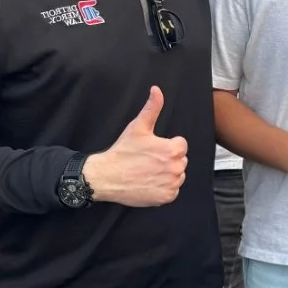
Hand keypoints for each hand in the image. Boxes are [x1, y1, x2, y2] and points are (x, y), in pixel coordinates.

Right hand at [84, 86, 187, 206]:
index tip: (152, 149)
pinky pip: (172, 190)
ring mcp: (172, 184)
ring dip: (167, 173)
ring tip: (148, 171)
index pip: (181, 145)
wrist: (107, 176)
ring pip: (177, 175)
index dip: (166, 145)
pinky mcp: (166, 197)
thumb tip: (157, 90)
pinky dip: (164, 188)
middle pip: (180, 160)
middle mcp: (176, 168)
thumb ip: (152, 108)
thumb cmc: (123, 151)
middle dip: (168, 159)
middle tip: (148, 160)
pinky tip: (149, 182)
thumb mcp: (138, 127)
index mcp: (173, 150)